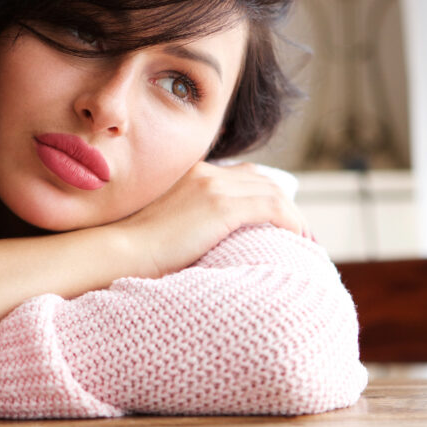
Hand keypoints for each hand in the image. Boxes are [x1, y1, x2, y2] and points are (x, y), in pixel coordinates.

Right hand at [112, 161, 305, 277]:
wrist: (119, 252)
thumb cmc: (133, 252)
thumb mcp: (162, 227)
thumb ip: (186, 223)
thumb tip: (203, 245)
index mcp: (191, 174)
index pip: (240, 175)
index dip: (263, 195)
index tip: (277, 221)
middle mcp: (206, 173)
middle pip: (261, 180)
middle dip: (285, 204)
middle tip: (300, 232)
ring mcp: (214, 187)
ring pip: (273, 192)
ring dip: (295, 216)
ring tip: (306, 241)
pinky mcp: (222, 206)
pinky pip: (274, 208)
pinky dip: (293, 222)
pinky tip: (300, 241)